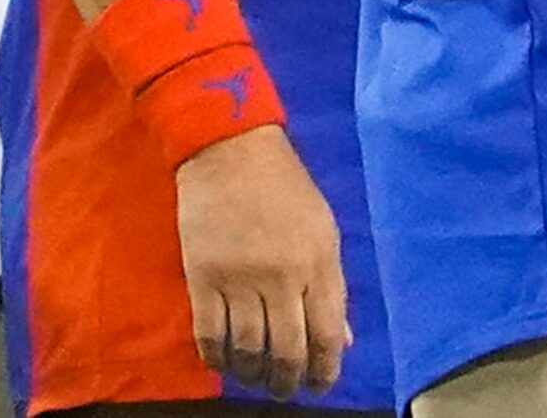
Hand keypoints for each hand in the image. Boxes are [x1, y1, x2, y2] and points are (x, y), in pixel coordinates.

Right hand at [173, 124, 348, 397]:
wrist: (232, 153)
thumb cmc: (286, 189)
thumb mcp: (323, 230)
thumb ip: (332, 286)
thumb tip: (343, 338)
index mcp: (320, 260)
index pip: (328, 331)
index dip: (326, 367)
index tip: (322, 384)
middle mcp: (284, 275)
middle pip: (288, 348)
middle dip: (289, 380)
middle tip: (287, 392)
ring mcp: (241, 278)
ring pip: (248, 348)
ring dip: (253, 375)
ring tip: (256, 381)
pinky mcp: (203, 277)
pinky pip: (209, 334)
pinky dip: (216, 358)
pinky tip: (224, 365)